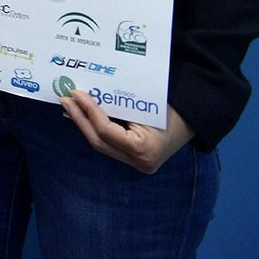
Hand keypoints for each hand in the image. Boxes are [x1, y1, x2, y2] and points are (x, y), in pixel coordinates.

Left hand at [61, 91, 193, 174]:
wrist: (192, 121)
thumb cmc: (171, 110)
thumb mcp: (145, 106)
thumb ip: (119, 106)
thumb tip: (86, 94)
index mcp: (144, 150)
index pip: (106, 132)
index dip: (89, 111)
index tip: (76, 94)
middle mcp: (139, 162)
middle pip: (98, 142)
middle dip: (79, 119)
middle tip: (65, 98)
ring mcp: (135, 165)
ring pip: (101, 145)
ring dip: (83, 124)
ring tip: (69, 105)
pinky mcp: (132, 160)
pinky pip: (108, 145)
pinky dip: (94, 129)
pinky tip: (82, 115)